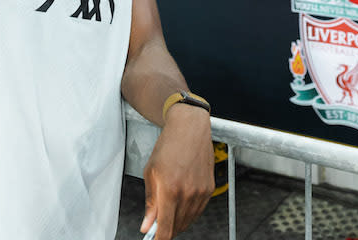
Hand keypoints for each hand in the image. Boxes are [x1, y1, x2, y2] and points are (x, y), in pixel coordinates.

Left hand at [140, 105, 213, 239]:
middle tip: (157, 223)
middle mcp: (188, 193)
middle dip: (166, 229)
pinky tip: (181, 203)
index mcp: (170, 189)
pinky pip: (199, 210)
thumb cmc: (168, 145)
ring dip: (178, 221)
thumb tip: (147, 225)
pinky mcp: (210, 188)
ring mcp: (201, 192)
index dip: (159, 239)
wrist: (190, 128)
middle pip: (178, 227)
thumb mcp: (151, 172)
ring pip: (189, 220)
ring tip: (169, 210)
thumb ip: (150, 202)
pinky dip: (189, 212)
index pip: (166, 228)